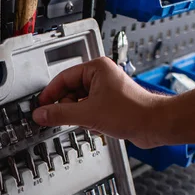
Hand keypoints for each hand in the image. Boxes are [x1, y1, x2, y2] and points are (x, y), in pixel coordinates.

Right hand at [32, 57, 166, 148]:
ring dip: (78, 116)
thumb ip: (60, 114)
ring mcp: (105, 91)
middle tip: (57, 119)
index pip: (63, 78)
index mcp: (96, 68)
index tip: (40, 107)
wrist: (153, 125)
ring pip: (79, 103)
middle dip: (66, 107)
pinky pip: (89, 111)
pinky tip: (96, 126)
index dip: (50, 94)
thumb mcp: (88, 114)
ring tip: (86, 122)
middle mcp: (101, 77)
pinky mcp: (110, 105)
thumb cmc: (132, 111)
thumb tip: (41, 114)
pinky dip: (88, 121)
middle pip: (70, 92)